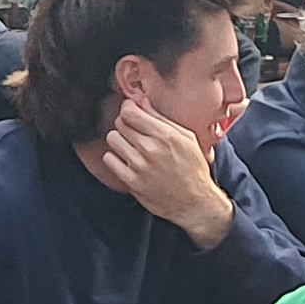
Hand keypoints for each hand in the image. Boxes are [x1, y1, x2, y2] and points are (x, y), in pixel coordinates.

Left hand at [89, 99, 234, 244]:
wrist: (195, 202)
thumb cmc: (193, 169)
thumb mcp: (186, 138)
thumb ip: (162, 119)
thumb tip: (143, 102)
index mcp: (165, 135)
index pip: (130, 112)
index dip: (128, 108)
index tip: (131, 111)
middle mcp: (151, 149)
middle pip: (120, 123)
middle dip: (126, 123)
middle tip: (135, 131)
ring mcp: (139, 166)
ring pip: (113, 139)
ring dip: (120, 140)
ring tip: (131, 146)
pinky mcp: (131, 182)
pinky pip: (109, 159)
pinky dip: (115, 157)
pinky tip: (126, 160)